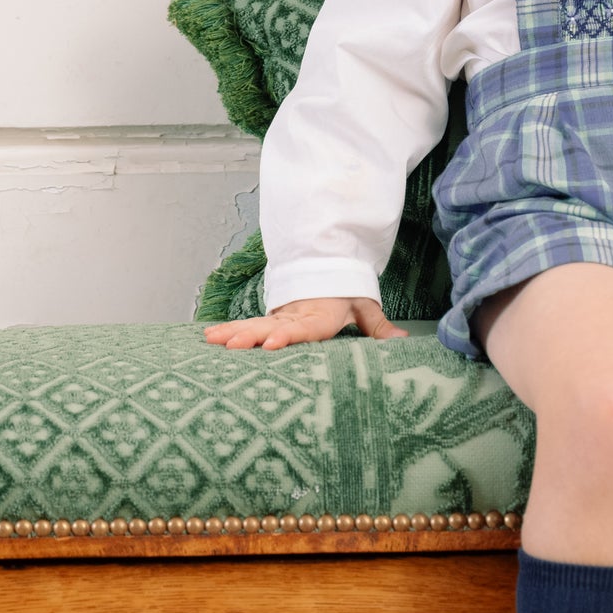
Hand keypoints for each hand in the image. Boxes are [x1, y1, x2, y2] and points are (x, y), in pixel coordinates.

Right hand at [203, 298, 407, 350]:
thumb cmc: (347, 291)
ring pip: (255, 324)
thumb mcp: (364, 305)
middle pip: (271, 326)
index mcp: (319, 314)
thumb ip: (379, 326)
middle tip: (230, 345)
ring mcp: (281, 316)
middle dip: (250, 335)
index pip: (302, 326)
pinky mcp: (272, 318)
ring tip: (212, 339)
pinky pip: (249, 324)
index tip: (273, 342)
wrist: (329, 267)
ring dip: (233, 332)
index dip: (288, 334)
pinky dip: (229, 329)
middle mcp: (296, 315)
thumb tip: (404, 340)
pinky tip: (209, 337)